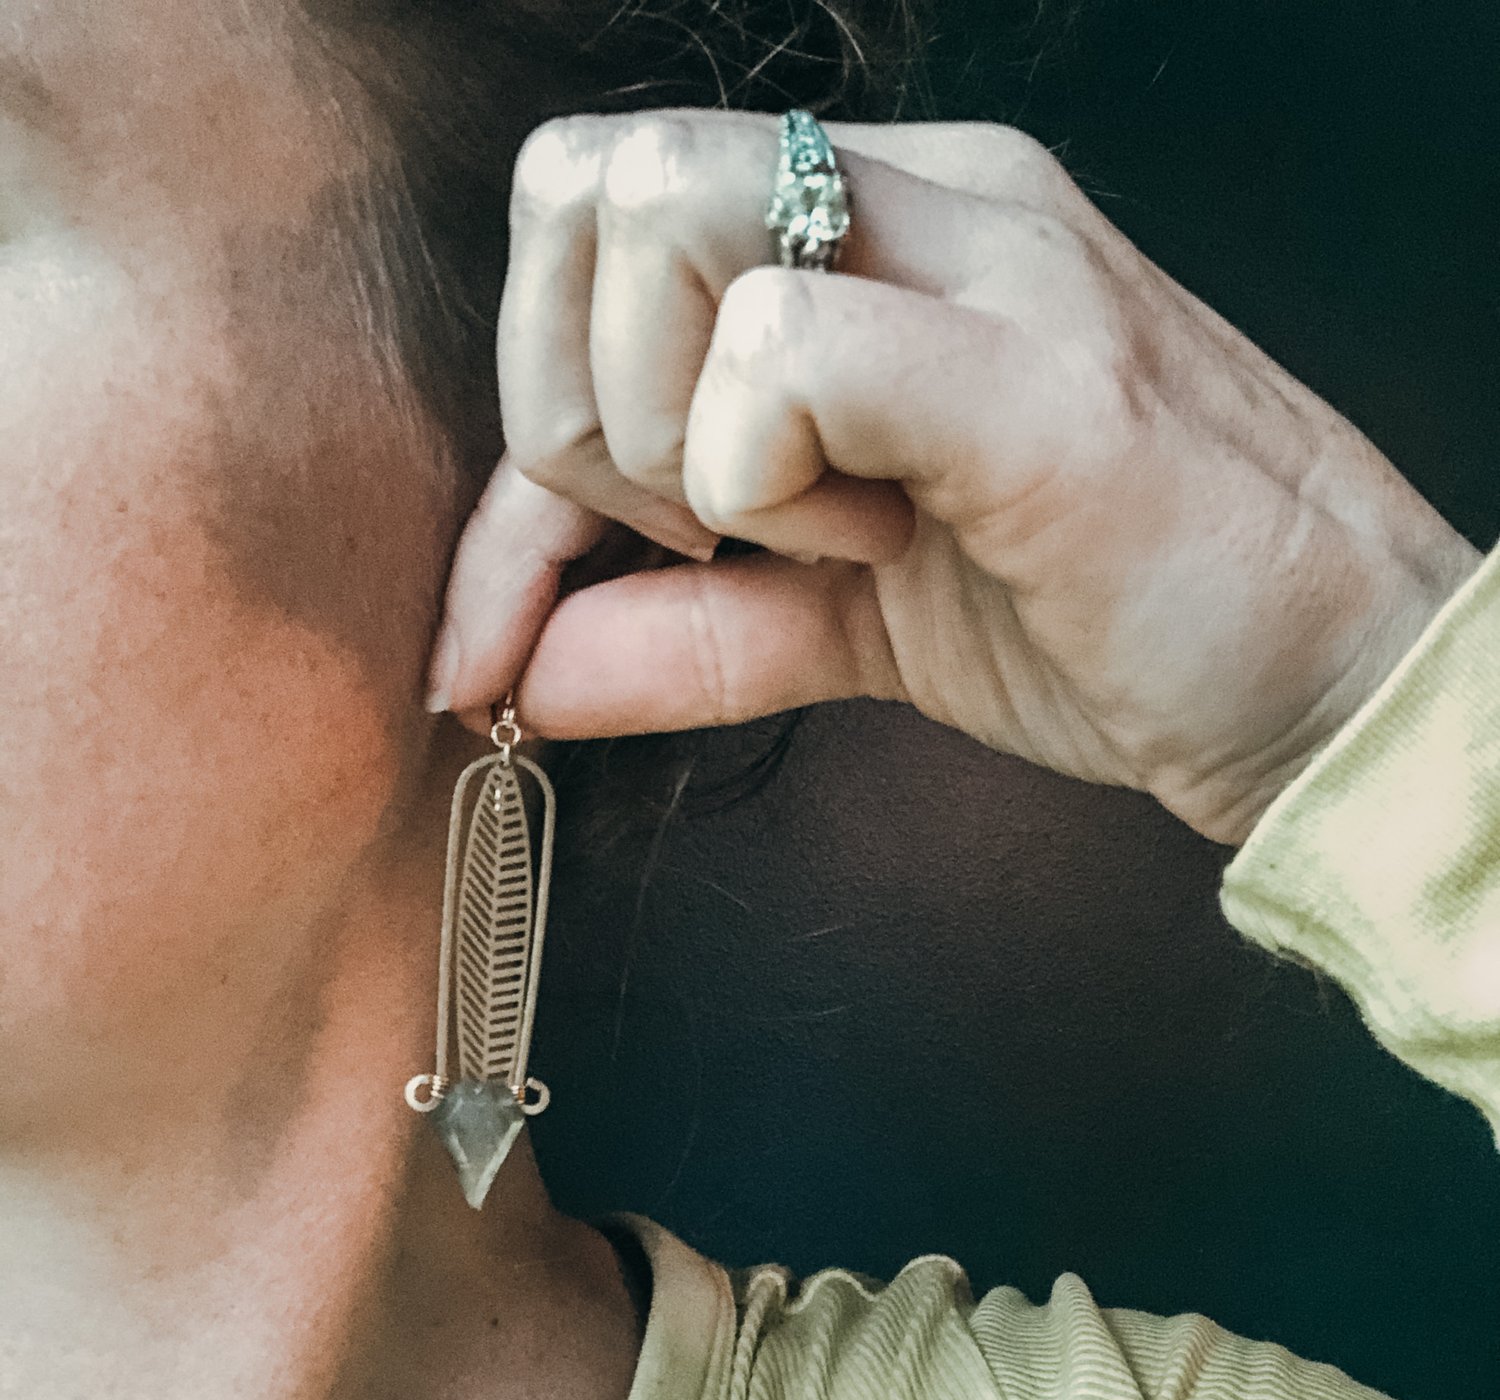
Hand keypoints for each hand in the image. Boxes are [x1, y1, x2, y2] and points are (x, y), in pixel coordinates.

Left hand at [426, 111, 1480, 843]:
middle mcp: (922, 198)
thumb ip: (687, 629)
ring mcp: (984, 262)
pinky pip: (785, 342)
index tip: (527, 609)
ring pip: (658, 216)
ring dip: (668, 434)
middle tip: (695, 535)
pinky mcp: (1031, 373)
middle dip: (568, 406)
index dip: (520, 430)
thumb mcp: (856, 622)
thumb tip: (518, 670)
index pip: (594, 226)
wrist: (1323, 681)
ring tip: (819, 534)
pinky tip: (873, 545)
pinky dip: (757, 478)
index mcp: (878, 231)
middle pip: (587, 180)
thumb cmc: (1113, 622)